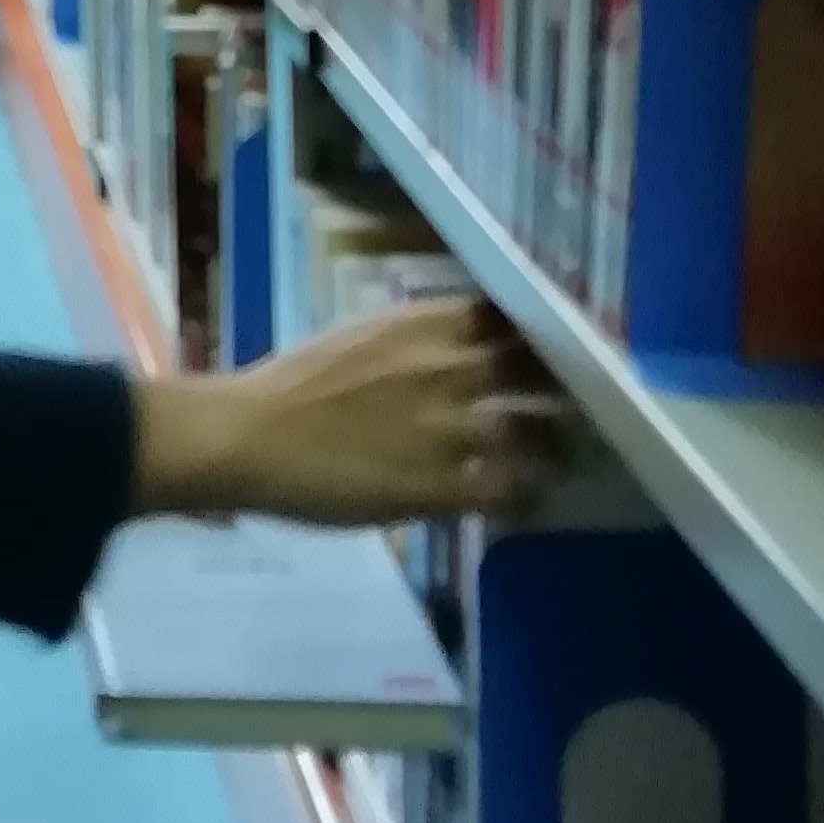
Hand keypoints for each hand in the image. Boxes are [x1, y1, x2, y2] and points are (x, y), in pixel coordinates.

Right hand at [130, 298, 565, 531]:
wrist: (248, 437)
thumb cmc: (288, 387)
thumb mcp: (358, 339)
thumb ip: (411, 343)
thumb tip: (448, 353)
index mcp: (423, 324)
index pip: (510, 317)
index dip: (537, 337)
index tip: (550, 353)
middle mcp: (448, 367)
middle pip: (536, 372)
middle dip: (561, 390)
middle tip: (574, 408)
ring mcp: (449, 428)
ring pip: (536, 434)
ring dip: (554, 449)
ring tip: (559, 461)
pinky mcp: (441, 485)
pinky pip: (509, 492)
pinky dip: (526, 498)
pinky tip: (528, 505)